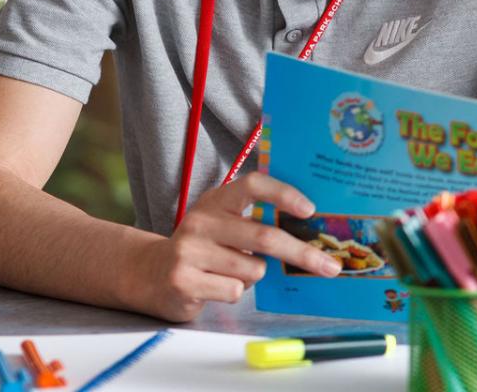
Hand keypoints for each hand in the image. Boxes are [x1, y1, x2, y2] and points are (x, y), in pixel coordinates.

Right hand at [128, 173, 338, 321]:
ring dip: (255, 276)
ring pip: (253, 269)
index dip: (284, 194)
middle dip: (302, 253)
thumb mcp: (223, 224)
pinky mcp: (183, 280)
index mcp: (217, 201)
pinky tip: (213, 286)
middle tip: (329, 267)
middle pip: (264, 236)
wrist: (147, 273)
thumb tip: (309, 233)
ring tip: (231, 272)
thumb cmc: (201, 248)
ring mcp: (189, 250)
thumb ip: (255, 221)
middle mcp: (202, 221)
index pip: (253, 184)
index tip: (311, 210)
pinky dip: (234, 292)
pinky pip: (234, 290)